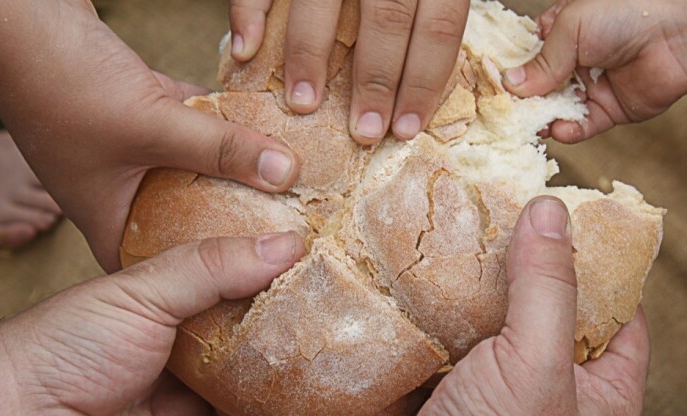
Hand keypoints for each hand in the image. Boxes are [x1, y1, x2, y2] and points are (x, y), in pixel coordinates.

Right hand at [0, 0, 301, 271]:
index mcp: (108, 219)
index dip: (203, 286)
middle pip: (187, 220)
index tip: (260, 285)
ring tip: (291, 187)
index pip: (160, 272)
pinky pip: (193, 128)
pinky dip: (223, 126)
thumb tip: (289, 174)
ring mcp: (130, 152)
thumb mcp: (152, 126)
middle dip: (234, 223)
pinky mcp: (140, 112)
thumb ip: (220, 149)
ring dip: (235, 169)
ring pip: (195, 170)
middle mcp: (119, 192)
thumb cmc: (64, 85)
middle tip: (289, 235)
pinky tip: (267, 128)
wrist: (17, 18)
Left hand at [0, 232, 346, 415]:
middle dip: (312, 361)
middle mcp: (193, 378)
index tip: (337, 282)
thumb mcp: (141, 289)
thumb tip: (287, 243)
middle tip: (370, 344)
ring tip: (372, 400)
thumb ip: (211, 267)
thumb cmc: (64, 347)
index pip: (247, 309)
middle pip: (266, 370)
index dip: (289, 298)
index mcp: (178, 325)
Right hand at [229, 0, 470, 142]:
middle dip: (375, 81)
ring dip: (309, 55)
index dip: (424, 81)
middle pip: (386, 18)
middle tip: (363, 132)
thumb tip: (433, 73)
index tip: (407, 128)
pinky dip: (250, 9)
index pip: (439, 25)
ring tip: (303, 104)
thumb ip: (438, 6)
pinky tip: (247, 50)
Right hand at [348, 196, 650, 415]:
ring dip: (482, 283)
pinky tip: (431, 270)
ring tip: (471, 229)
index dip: (604, 266)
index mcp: (604, 398)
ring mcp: (499, 392)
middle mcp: (554, 394)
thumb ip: (548, 287)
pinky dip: (442, 306)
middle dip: (532, 265)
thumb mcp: (537, 363)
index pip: (621, 317)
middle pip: (553, 310)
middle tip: (514, 214)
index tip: (577, 218)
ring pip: (498, 319)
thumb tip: (551, 212)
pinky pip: (452, 334)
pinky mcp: (450, 389)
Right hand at [502, 0, 686, 143]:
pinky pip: (582, 126)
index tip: (482, 88)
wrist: (683, 32)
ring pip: (554, 109)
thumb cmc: (628, 12)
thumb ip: (540, 62)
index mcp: (560, 31)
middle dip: (518, 101)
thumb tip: (508, 86)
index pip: (523, 55)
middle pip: (535, 87)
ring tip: (525, 128)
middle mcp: (572, 60)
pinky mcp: (610, 111)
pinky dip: (568, 131)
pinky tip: (558, 130)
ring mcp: (590, 86)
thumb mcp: (572, 29)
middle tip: (497, 117)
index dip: (504, 71)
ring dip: (540, 119)